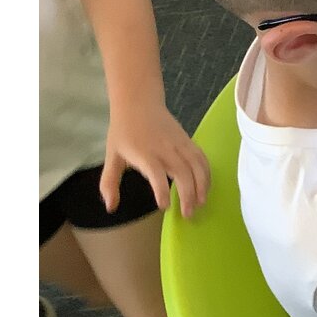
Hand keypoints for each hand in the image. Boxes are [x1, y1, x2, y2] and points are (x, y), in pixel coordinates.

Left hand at [100, 102, 210, 217]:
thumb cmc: (124, 131)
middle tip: (188, 214)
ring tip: (201, 203)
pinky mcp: (189, 140)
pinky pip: (202, 158)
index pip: (156, 173)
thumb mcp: (112, 156)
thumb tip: (111, 207)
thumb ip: (109, 182)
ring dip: (202, 185)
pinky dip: (207, 173)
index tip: (165, 207)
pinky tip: (205, 187)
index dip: (162, 190)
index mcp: (144, 153)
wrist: (138, 102)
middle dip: (188, 194)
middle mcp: (165, 149)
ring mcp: (180, 144)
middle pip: (183, 172)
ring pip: (197, 165)